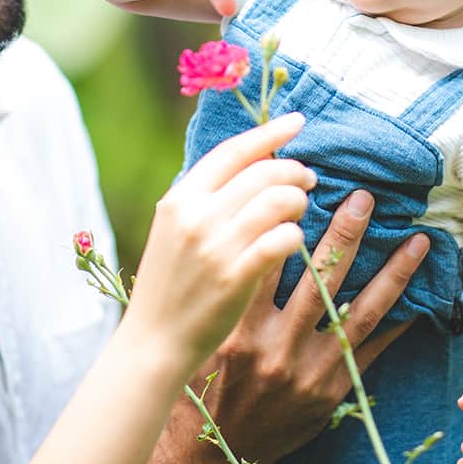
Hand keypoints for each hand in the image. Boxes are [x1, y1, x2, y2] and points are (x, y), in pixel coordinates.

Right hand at [124, 114, 313, 361]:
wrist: (154, 341)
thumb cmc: (170, 284)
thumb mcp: (174, 230)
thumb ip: (206, 197)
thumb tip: (254, 162)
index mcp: (180, 198)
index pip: (233, 150)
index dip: (269, 132)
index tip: (298, 121)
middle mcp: (196, 216)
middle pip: (263, 172)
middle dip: (294, 170)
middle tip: (308, 179)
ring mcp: (216, 246)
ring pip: (279, 200)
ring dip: (299, 201)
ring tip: (300, 210)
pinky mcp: (236, 276)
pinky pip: (283, 239)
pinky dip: (295, 235)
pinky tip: (293, 241)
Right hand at [181, 190, 429, 463]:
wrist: (218, 451)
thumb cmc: (207, 384)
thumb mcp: (208, 335)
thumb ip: (231, 292)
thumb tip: (246, 230)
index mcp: (239, 329)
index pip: (269, 263)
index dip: (290, 222)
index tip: (309, 187)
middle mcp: (276, 347)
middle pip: (320, 279)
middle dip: (347, 235)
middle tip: (367, 197)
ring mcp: (309, 370)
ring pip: (360, 312)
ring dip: (394, 274)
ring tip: (420, 242)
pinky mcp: (332, 390)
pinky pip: (373, 349)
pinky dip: (398, 321)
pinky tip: (422, 296)